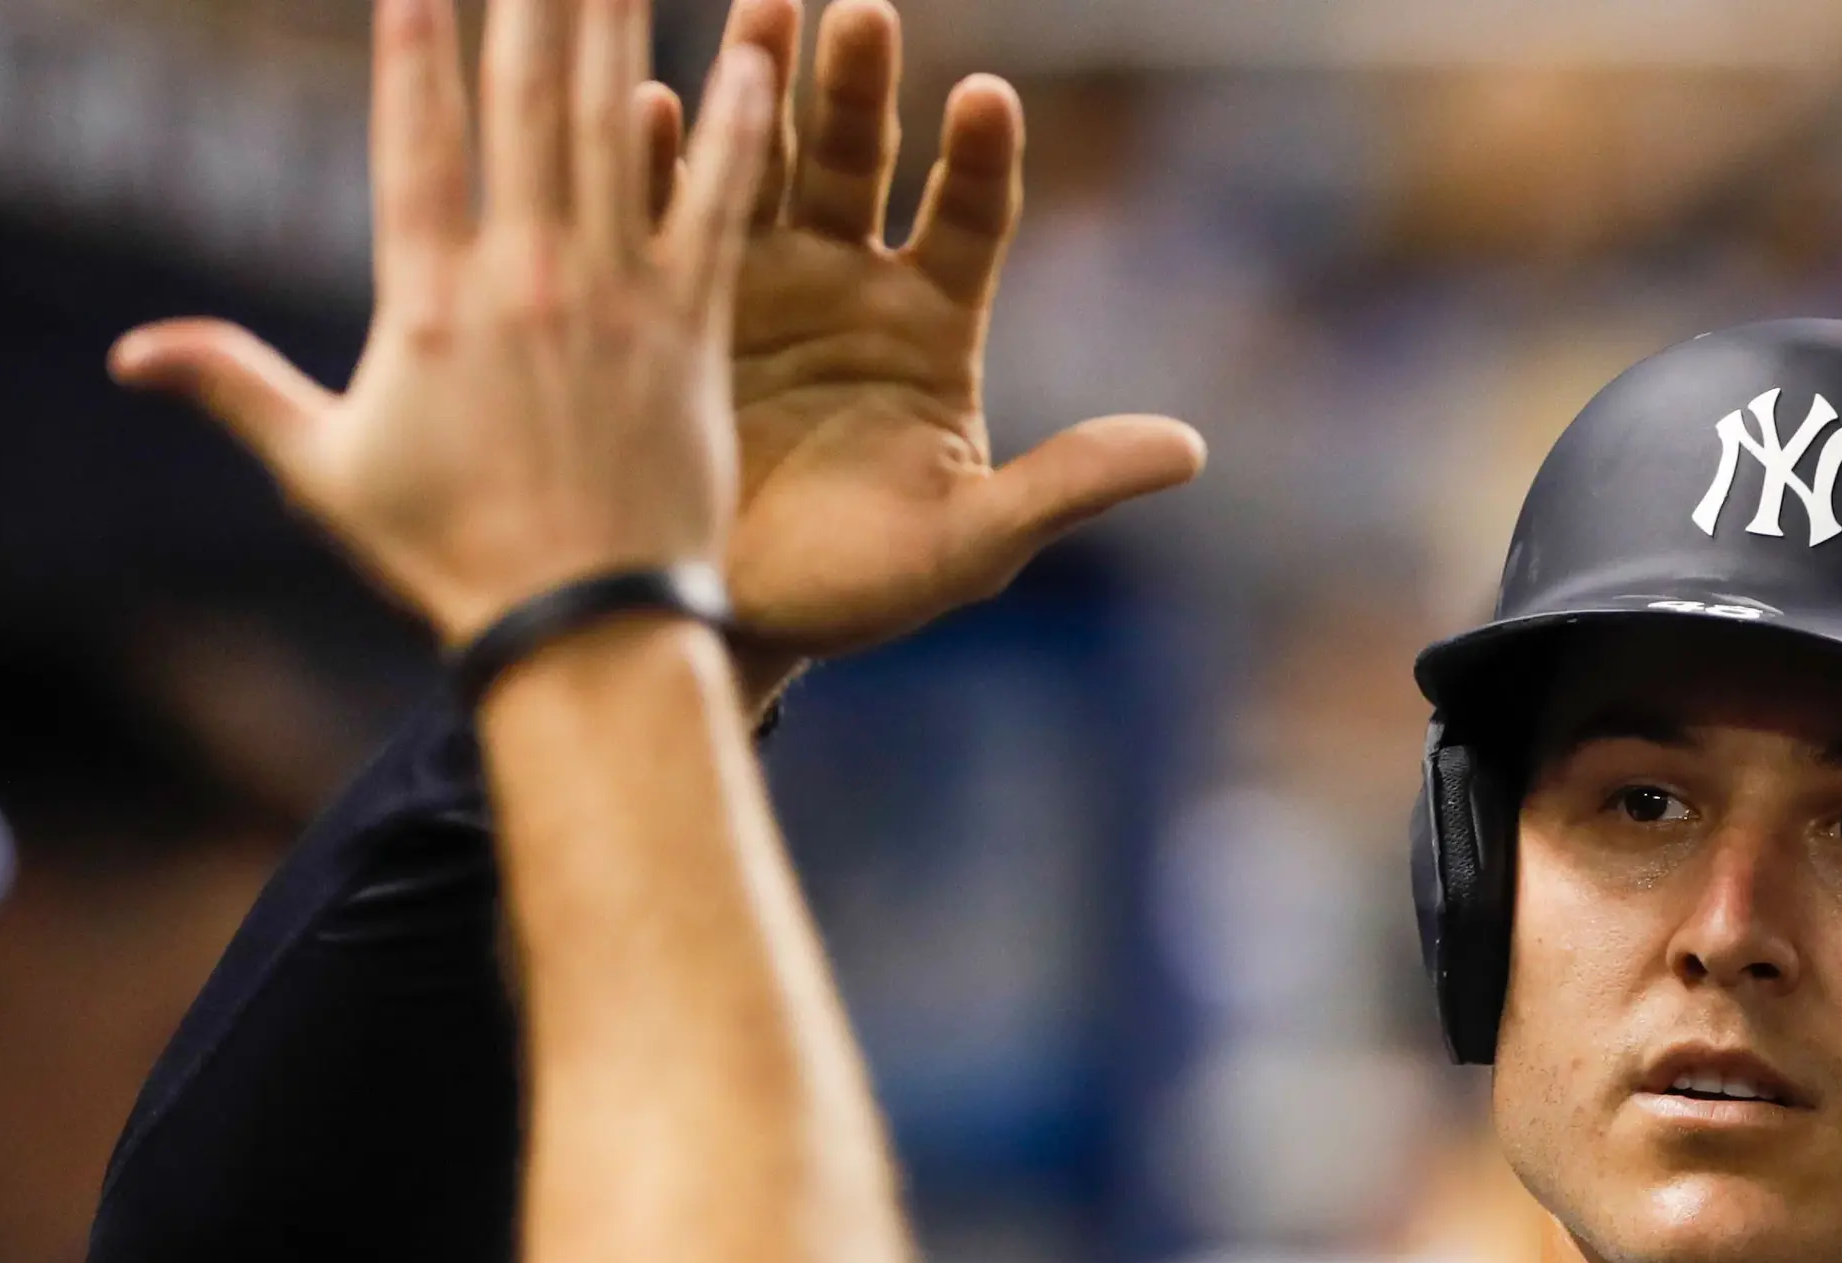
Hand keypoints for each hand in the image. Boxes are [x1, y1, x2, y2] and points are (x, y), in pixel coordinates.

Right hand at [111, 0, 776, 645]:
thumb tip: (128, 353)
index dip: (414, 46)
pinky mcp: (691, 331)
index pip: (414, 140)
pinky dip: (732, 132)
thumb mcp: (327, 471)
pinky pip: (717, 208)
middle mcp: (525, 280)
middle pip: (525, 102)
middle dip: (531, 1)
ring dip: (619, 26)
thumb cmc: (450, 560)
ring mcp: (615, 299)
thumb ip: (238, 389)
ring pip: (618, 129)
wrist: (584, 631)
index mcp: (430, 303)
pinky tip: (754, 57)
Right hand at [691, 0, 1206, 698]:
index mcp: (933, 324)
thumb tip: (1190, 451)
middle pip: (862, 159)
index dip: (979, 159)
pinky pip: (669, 214)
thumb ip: (1070, 484)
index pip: (970, 217)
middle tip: (860, 7)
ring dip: (757, 83)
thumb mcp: (974, 542)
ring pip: (763, 158)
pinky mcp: (673, 298)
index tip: (988, 95)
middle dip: (860, 85)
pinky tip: (651, 105)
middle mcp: (848, 279)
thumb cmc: (866, 589)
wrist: (737, 622)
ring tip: (761, 8)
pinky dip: (660, 160)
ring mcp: (757, 279)